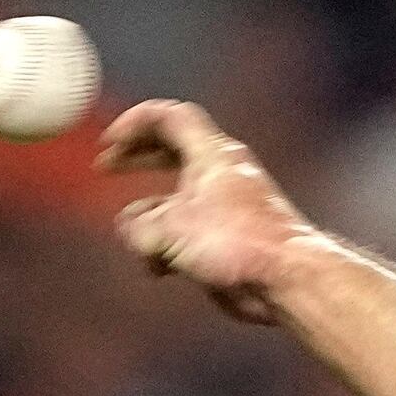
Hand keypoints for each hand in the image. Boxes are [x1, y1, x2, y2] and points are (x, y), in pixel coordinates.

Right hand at [100, 98, 306, 323]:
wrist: (287, 278)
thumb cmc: (240, 244)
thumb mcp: (170, 230)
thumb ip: (139, 226)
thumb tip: (130, 228)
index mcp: (211, 153)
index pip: (170, 117)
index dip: (135, 122)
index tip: (110, 140)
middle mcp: (222, 172)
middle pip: (173, 150)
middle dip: (138, 157)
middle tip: (108, 165)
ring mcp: (228, 204)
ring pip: (179, 196)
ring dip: (150, 211)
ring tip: (130, 229)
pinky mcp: (233, 235)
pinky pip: (192, 229)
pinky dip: (169, 240)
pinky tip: (157, 265)